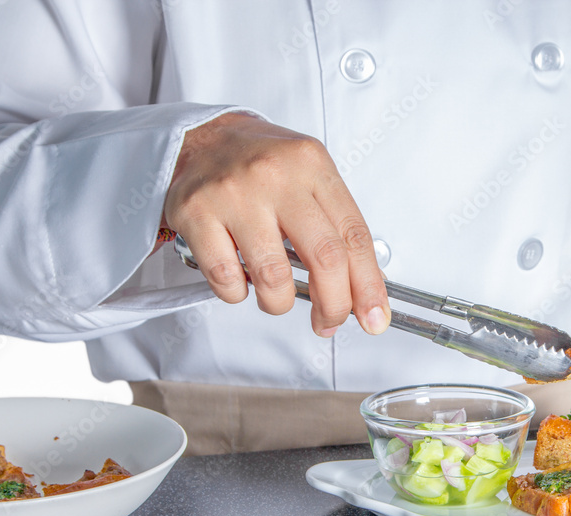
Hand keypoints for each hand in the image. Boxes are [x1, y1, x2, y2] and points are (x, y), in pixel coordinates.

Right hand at [162, 112, 389, 336]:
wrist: (200, 138)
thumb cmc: (260, 165)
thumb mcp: (309, 178)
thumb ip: (336, 226)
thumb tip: (364, 287)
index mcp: (312, 165)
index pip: (354, 236)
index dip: (368, 285)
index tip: (374, 317)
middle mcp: (276, 176)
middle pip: (324, 258)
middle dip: (333, 305)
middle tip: (328, 322)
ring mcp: (233, 194)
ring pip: (273, 277)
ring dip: (279, 303)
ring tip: (276, 298)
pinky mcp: (196, 213)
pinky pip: (226, 278)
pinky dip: (238, 294)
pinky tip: (240, 281)